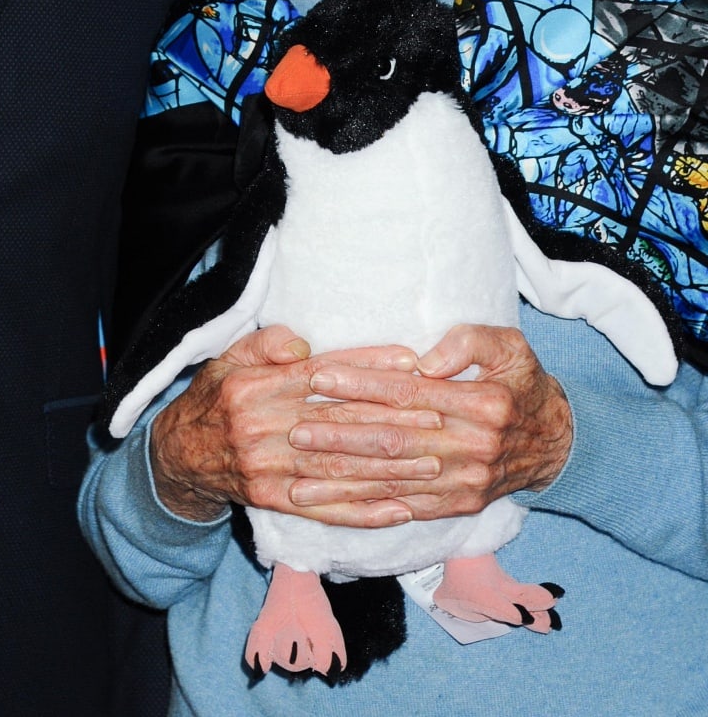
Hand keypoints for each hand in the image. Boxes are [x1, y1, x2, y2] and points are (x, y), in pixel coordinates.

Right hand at [149, 325, 442, 523]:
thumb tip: (304, 341)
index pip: (324, 374)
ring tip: (434, 463)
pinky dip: (365, 512)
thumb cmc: (217, 396)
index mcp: (259, 386)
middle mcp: (266, 427)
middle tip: (440, 416)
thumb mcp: (231, 356)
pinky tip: (400, 510)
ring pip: (341, 469)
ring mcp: (271, 469)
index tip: (411, 364)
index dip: (369, 369)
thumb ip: (267, 342)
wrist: (181, 454)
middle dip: (394, 420)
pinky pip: (326, 509)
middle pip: (341, 423)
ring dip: (391, 468)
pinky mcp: (275, 502)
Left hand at [288, 324, 572, 525]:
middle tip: (295, 431)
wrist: (557, 441)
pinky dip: (369, 508)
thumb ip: (468, 343)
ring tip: (299, 480)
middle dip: (340, 437)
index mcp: (481, 403)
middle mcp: (471, 447)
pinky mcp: (460, 504)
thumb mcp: (509, 346)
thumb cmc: (522, 381)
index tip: (319, 377)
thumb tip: (424, 361)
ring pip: (394, 482)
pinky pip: (408, 508)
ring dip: (344, 482)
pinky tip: (335, 508)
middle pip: (394, 441)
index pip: (408, 393)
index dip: (361, 384)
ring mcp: (465, 482)